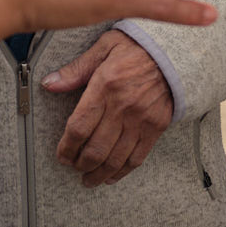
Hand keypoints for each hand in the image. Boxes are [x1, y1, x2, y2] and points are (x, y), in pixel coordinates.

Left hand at [44, 31, 173, 186]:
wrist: (175, 51)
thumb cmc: (138, 47)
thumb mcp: (104, 47)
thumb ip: (76, 69)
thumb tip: (50, 83)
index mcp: (106, 85)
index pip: (79, 127)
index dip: (66, 147)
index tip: (61, 154)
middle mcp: (123, 106)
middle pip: (95, 148)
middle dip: (80, 164)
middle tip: (74, 167)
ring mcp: (141, 119)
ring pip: (115, 158)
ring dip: (98, 174)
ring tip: (89, 179)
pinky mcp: (157, 127)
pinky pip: (137, 157)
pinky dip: (122, 172)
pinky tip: (111, 176)